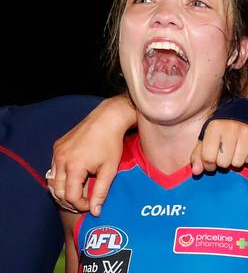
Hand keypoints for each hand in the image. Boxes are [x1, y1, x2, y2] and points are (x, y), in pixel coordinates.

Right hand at [49, 96, 134, 215]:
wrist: (107, 119)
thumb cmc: (111, 144)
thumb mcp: (109, 170)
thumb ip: (101, 192)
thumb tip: (95, 211)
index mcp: (74, 167)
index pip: (70, 196)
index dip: (80, 205)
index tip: (92, 206)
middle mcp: (61, 159)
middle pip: (57, 191)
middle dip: (69, 201)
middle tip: (84, 204)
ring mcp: (57, 152)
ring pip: (53, 180)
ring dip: (63, 190)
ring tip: (79, 193)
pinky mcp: (57, 146)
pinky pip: (54, 168)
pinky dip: (61, 177)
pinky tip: (75, 179)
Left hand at [191, 119, 247, 173]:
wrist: (245, 112)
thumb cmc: (221, 130)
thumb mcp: (206, 139)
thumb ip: (198, 155)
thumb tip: (196, 171)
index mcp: (215, 127)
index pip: (208, 158)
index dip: (208, 165)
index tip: (211, 161)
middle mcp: (231, 128)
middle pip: (224, 163)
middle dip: (223, 162)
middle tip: (225, 154)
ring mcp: (247, 132)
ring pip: (238, 164)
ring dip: (236, 161)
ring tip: (235, 151)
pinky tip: (246, 150)